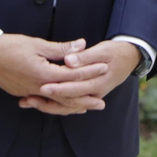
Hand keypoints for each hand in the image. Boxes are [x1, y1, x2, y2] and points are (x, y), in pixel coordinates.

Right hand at [0, 34, 107, 102]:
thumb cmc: (11, 46)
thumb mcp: (38, 44)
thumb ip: (61, 48)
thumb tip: (81, 46)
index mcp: (44, 74)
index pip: (72, 75)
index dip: (89, 72)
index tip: (104, 69)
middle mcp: (38, 87)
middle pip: (66, 96)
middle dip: (85, 99)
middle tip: (101, 103)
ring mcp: (29, 92)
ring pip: (55, 103)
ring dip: (71, 105)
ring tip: (85, 108)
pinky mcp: (22, 93)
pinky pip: (43, 102)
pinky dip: (56, 104)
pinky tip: (62, 104)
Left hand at [19, 40, 141, 116]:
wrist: (130, 58)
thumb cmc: (115, 52)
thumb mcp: (103, 50)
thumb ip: (84, 56)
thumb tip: (69, 61)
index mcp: (98, 83)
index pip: (74, 88)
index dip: (57, 88)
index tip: (42, 86)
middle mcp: (94, 94)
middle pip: (67, 102)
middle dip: (46, 101)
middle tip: (27, 98)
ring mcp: (90, 97)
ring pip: (66, 106)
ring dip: (46, 105)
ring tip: (26, 101)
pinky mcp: (86, 96)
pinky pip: (68, 104)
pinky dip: (53, 103)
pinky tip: (37, 101)